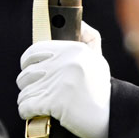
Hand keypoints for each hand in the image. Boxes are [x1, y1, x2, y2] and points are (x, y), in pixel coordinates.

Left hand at [16, 22, 110, 137]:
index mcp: (73, 49)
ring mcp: (59, 82)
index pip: (35, 50)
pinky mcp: (55, 102)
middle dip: (27, 84)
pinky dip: (26, 110)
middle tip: (34, 90)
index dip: (26, 61)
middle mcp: (65, 63)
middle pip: (27, 73)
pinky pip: (27, 105)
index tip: (27, 68)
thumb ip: (87, 38)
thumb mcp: (96, 58)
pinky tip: (31, 113)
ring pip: (26, 91)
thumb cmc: (101, 88)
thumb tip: (79, 23)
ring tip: (34, 103)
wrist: (113, 115)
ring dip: (27, 99)